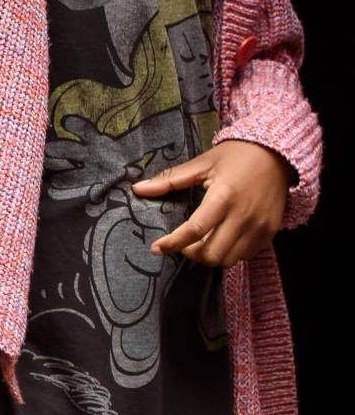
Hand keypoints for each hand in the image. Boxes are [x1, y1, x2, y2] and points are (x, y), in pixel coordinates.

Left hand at [137, 140, 292, 267]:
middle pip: (212, 254)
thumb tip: (138, 189)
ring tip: (202, 241)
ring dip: (211, 255)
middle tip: (182, 243)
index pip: (195, 230)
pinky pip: (247, 255)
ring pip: (230, 259)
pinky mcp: (271, 232)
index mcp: (223, 197)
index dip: (173, 243)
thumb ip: (170, 179)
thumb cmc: (236, 156)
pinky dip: (230, 253)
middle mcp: (243, 216)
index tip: (156, 248)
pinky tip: (222, 238)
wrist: (277, 155)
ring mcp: (260, 227)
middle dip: (191, 253)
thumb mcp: (202, 163)